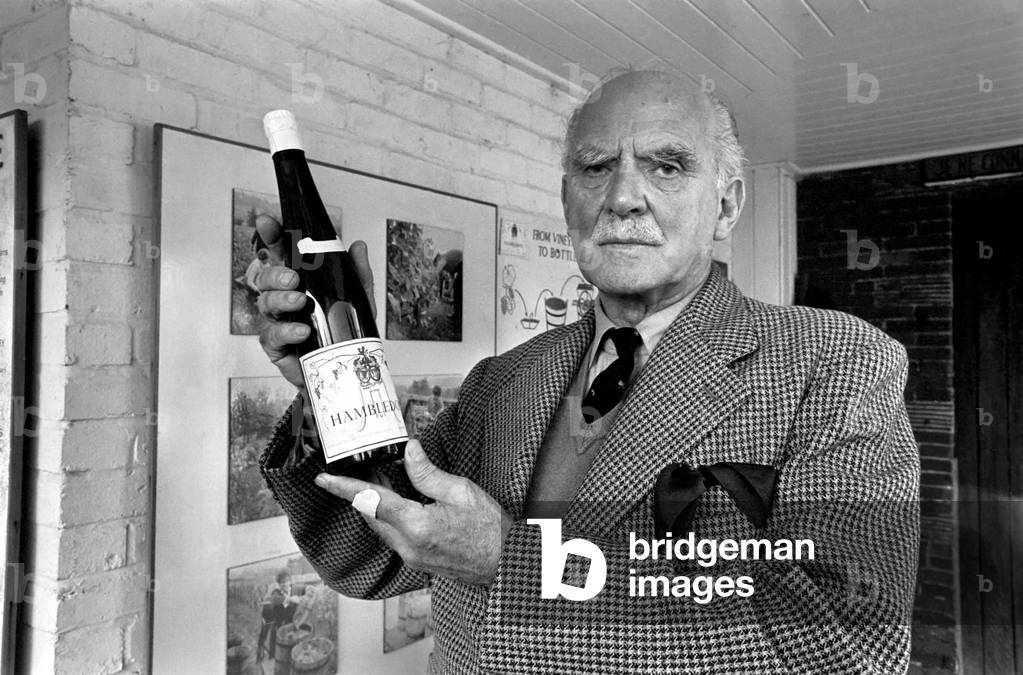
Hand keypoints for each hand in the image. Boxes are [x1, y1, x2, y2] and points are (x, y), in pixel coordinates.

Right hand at [251, 214, 376, 388]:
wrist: (343, 371)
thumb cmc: (344, 332)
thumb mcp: (358, 301)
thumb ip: (358, 274)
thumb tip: (358, 246)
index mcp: (300, 282)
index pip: (282, 254)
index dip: (272, 237)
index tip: (267, 222)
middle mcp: (284, 298)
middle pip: (266, 278)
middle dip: (276, 274)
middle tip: (294, 277)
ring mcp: (278, 322)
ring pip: (266, 303)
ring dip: (281, 300)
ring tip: (300, 302)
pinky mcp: (276, 347)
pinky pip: (272, 335)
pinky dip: (286, 331)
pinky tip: (301, 330)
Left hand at [313, 440, 513, 585]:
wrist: (507, 566)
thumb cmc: (490, 529)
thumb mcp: (461, 492)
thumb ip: (428, 473)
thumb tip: (408, 450)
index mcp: (417, 525)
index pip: (371, 501)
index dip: (344, 489)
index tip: (323, 479)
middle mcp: (408, 546)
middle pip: (372, 515)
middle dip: (361, 493)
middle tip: (358, 468)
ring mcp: (412, 557)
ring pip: (381, 527)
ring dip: (376, 505)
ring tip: (380, 479)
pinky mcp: (418, 561)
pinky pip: (394, 536)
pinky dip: (390, 518)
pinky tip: (400, 503)